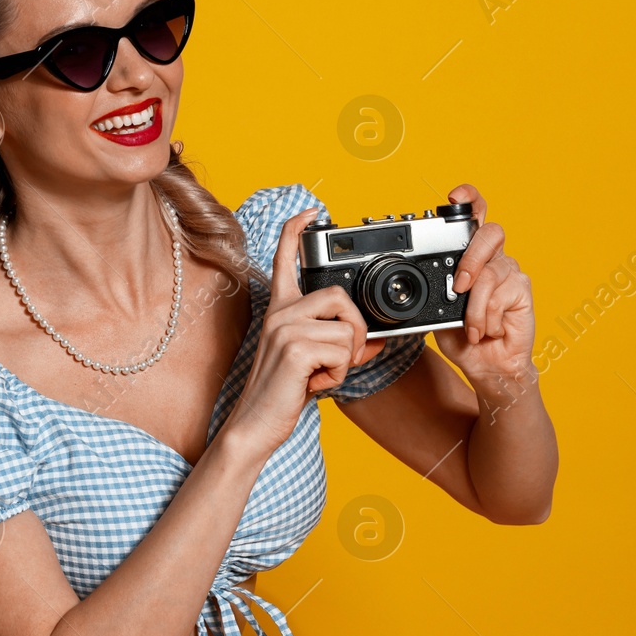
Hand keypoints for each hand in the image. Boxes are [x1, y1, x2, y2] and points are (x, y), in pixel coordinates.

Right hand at [225, 207, 385, 454]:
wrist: (256, 424)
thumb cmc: (283, 392)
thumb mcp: (316, 362)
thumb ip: (344, 345)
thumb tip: (379, 340)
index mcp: (280, 309)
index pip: (286, 259)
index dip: (297, 231)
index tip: (311, 212)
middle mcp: (280, 312)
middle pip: (340, 297)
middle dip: (356, 330)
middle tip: (343, 358)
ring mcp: (285, 328)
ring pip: (346, 330)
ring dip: (346, 361)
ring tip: (321, 375)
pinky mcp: (294, 349)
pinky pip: (342, 352)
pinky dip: (339, 374)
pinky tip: (315, 383)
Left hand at [431, 184, 535, 380]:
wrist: (487, 365)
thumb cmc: (463, 336)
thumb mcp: (438, 311)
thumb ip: (436, 290)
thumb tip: (429, 281)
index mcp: (470, 255)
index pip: (474, 215)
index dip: (468, 199)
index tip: (454, 196)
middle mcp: (492, 258)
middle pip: (490, 232)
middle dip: (471, 258)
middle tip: (460, 285)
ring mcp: (510, 271)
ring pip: (489, 273)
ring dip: (474, 307)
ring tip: (472, 328)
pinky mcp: (523, 289)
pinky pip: (500, 294)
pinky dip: (487, 317)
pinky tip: (488, 329)